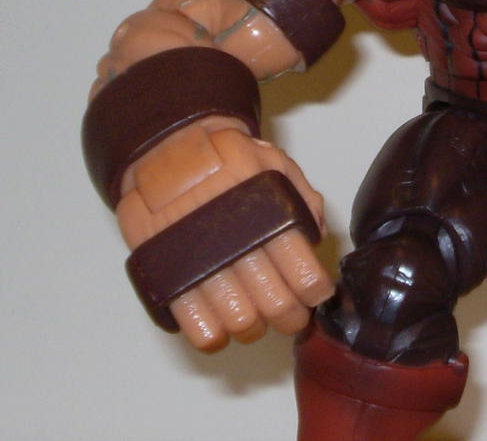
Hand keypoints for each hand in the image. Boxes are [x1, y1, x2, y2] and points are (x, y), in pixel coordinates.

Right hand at [115, 121, 330, 350]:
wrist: (168, 150)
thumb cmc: (227, 158)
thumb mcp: (276, 164)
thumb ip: (303, 200)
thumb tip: (317, 238)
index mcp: (270, 217)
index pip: (304, 275)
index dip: (315, 293)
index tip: (315, 293)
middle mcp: (238, 244)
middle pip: (276, 305)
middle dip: (291, 318)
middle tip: (291, 315)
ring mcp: (201, 263)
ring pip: (240, 322)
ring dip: (255, 328)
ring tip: (257, 318)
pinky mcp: (169, 275)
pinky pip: (197, 326)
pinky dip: (214, 336)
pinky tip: (222, 326)